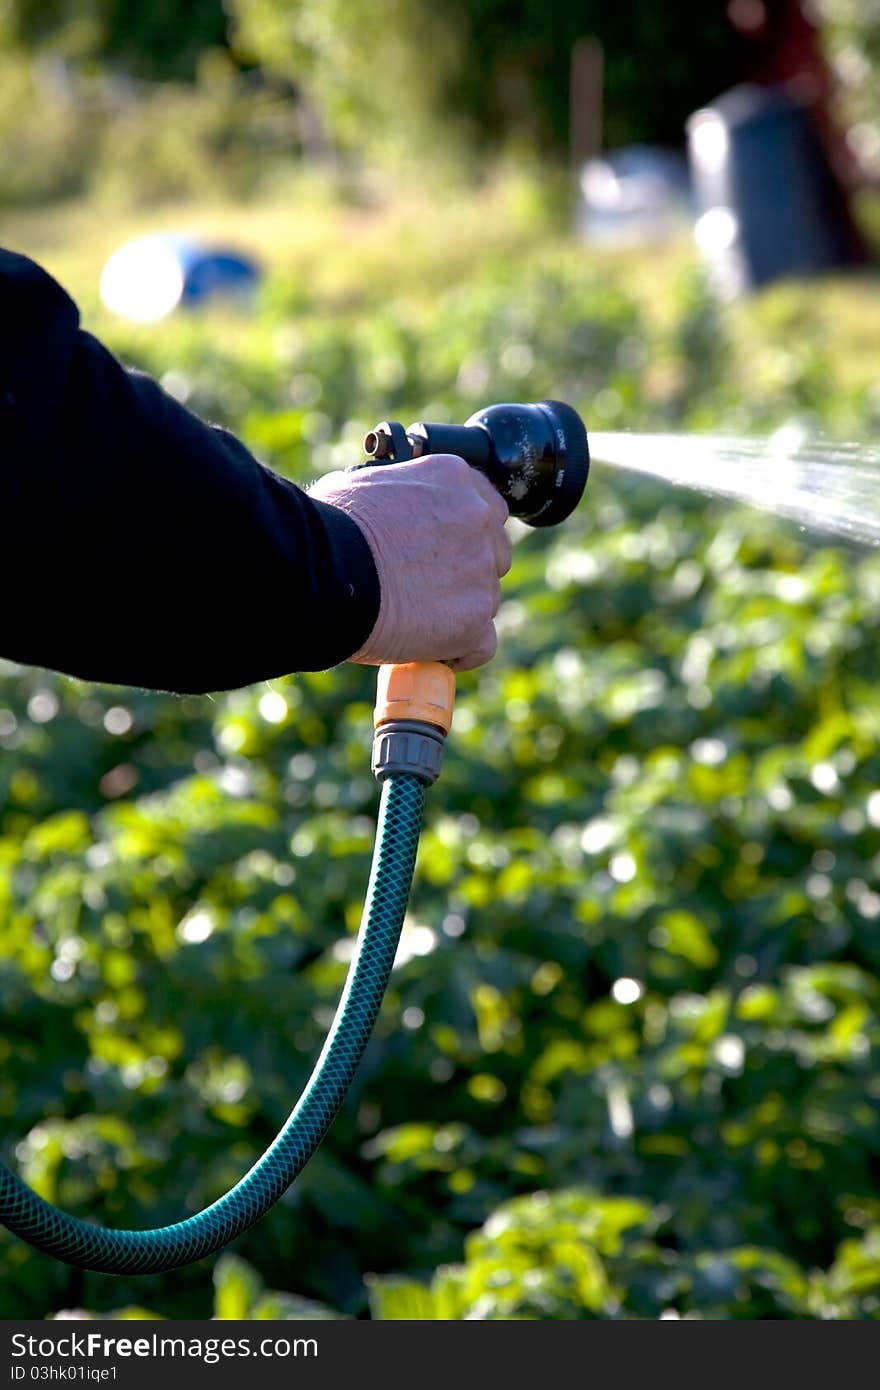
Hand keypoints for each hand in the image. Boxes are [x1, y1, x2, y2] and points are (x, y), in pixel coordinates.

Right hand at [309, 454, 511, 670]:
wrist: (322, 574)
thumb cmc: (328, 529)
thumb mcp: (363, 485)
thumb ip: (395, 494)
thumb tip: (384, 508)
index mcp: (455, 479)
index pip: (484, 507)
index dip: (463, 534)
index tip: (443, 551)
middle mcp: (478, 519)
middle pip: (493, 553)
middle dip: (467, 572)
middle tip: (427, 588)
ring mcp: (480, 571)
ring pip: (487, 599)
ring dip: (460, 611)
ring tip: (415, 621)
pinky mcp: (474, 620)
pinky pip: (482, 644)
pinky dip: (461, 652)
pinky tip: (433, 651)